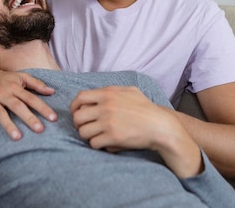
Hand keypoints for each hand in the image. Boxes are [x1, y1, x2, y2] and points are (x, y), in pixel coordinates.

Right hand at [0, 66, 56, 141]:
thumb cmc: (4, 80)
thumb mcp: (20, 77)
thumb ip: (36, 84)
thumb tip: (52, 91)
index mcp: (14, 86)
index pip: (31, 98)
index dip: (42, 107)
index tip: (53, 118)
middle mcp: (2, 92)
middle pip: (17, 106)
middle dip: (28, 118)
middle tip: (40, 130)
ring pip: (0, 113)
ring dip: (8, 125)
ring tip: (17, 137)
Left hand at [70, 86, 202, 177]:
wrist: (160, 126)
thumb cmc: (146, 109)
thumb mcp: (130, 91)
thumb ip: (111, 91)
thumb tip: (95, 95)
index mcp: (108, 94)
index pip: (80, 98)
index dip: (74, 107)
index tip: (77, 114)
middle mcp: (106, 107)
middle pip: (77, 117)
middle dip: (79, 124)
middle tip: (86, 127)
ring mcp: (108, 122)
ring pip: (83, 132)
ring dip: (87, 135)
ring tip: (95, 136)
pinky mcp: (113, 137)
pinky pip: (94, 143)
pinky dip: (97, 144)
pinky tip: (105, 143)